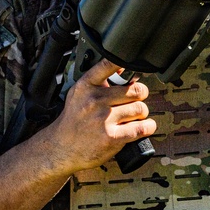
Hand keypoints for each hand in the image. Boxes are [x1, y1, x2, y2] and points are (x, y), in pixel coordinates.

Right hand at [45, 58, 156, 173]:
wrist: (61, 147)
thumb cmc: (74, 119)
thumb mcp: (80, 93)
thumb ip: (99, 80)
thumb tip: (124, 68)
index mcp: (86, 86)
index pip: (108, 66)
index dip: (123, 62)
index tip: (133, 63)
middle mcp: (95, 100)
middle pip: (136, 91)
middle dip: (140, 96)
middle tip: (135, 101)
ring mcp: (104, 119)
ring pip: (141, 109)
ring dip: (142, 114)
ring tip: (134, 117)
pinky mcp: (112, 137)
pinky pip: (141, 128)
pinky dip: (147, 127)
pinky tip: (144, 127)